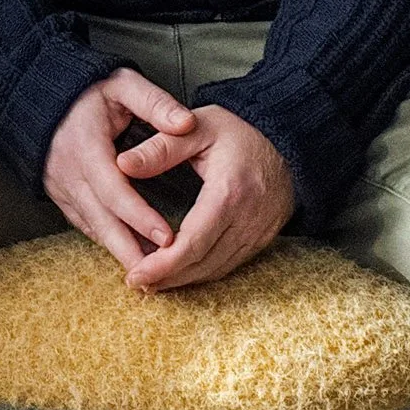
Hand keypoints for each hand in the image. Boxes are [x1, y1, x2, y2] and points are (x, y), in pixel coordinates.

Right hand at [44, 68, 200, 278]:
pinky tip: (131, 255)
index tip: (167, 237)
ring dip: (121, 251)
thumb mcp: (122, 83)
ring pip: (92, 226)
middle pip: (101, 218)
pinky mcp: (59, 194)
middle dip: (130, 249)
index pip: (113, 188)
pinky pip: (84, 223)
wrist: (41, 94)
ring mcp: (60, 185)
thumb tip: (186, 123)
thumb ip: (155, 102)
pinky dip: (107, 241)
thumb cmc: (88, 88)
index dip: (139, 215)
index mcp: (84, 144)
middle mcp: (67, 170)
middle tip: (161, 274)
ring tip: (153, 275)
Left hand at [116, 103, 294, 291]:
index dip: (163, 263)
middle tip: (135, 282)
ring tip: (150, 282)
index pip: (194, 240)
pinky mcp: (260, 241)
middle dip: (168, 277)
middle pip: (204, 262)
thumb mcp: (196, 127)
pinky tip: (178, 272)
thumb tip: (122, 165)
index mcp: (230, 192)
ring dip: (183, 279)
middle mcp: (248, 220)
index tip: (136, 273)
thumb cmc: (236, 133)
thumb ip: (159, 147)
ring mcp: (258, 234)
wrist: (286, 144)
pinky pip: (228, 265)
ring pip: (216, 269)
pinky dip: (201, 272)